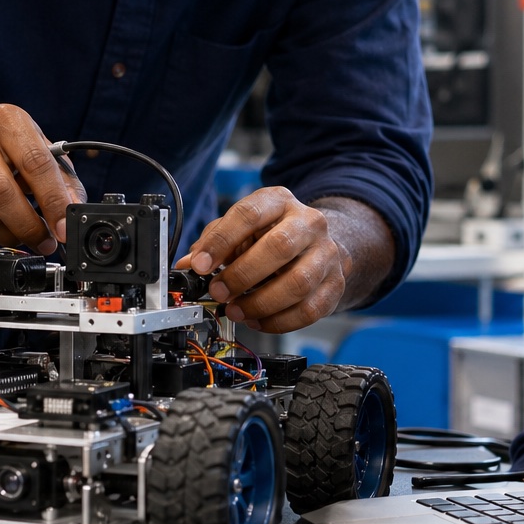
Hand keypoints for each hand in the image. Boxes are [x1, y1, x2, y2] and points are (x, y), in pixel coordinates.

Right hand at [0, 105, 84, 251]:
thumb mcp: (33, 145)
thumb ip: (60, 176)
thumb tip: (74, 209)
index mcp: (6, 121)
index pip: (35, 164)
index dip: (53, 201)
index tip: (64, 229)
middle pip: (2, 195)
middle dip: (29, 227)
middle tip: (45, 242)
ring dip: (9, 237)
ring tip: (23, 237)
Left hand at [178, 187, 349, 333]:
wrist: (320, 245)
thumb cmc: (273, 235)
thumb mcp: (243, 229)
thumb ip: (214, 242)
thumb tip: (186, 265)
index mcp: (279, 201)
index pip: (249, 214)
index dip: (221, 241)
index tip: (199, 265)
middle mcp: (308, 223)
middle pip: (278, 247)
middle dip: (242, 275)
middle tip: (218, 292)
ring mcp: (327, 254)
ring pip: (297, 283)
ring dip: (260, 304)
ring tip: (236, 311)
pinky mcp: (336, 284)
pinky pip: (309, 310)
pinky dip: (278, 322)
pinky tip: (258, 321)